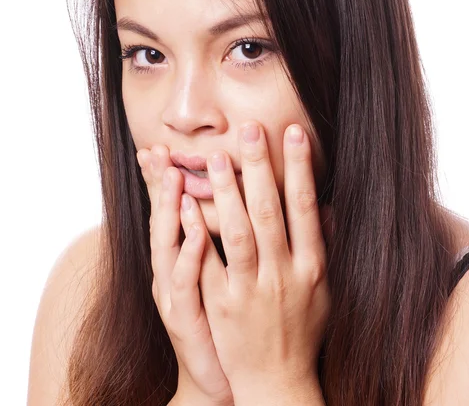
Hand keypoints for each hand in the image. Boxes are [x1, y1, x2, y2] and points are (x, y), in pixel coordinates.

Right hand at [137, 145, 233, 405]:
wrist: (225, 378)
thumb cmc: (232, 321)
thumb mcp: (230, 274)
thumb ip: (240, 235)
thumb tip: (257, 198)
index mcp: (187, 256)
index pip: (177, 208)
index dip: (169, 178)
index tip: (168, 144)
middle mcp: (175, 270)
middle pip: (165, 219)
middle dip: (162, 182)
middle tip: (157, 147)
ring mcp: (178, 294)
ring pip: (169, 244)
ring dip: (171, 208)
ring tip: (174, 175)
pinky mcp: (187, 317)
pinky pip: (186, 282)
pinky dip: (190, 253)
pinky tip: (196, 229)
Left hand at [192, 121, 330, 402]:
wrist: (279, 383)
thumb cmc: (305, 333)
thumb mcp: (326, 291)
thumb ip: (327, 248)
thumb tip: (328, 210)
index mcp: (312, 266)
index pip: (307, 206)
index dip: (300, 167)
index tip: (294, 133)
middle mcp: (284, 273)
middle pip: (271, 211)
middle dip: (261, 166)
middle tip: (250, 129)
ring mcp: (252, 289)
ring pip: (238, 231)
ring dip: (227, 192)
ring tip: (216, 157)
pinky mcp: (222, 303)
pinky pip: (208, 262)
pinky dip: (197, 231)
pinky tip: (185, 204)